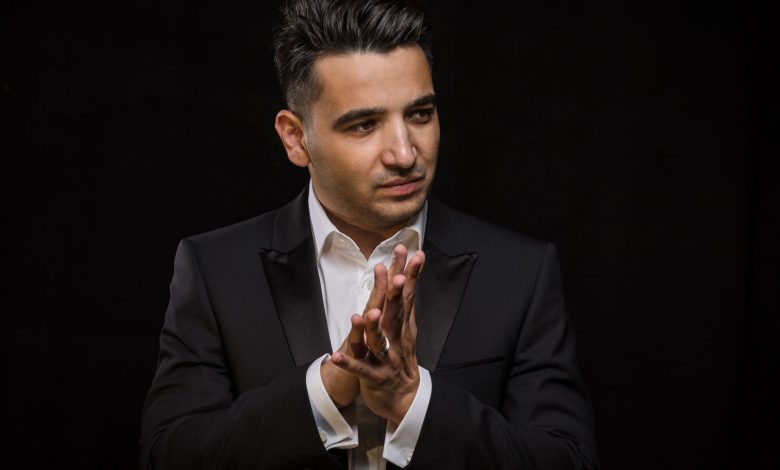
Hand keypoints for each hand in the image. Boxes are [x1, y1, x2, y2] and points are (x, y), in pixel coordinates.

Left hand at [332, 244, 425, 425]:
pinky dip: (347, 363)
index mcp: (402, 326)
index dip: (408, 272)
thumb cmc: (400, 359)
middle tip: (396, 274)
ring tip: (366, 314)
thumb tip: (407, 277)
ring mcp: (386, 358)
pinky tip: (335, 356)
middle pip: (396, 313)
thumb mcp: (405, 330)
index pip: (406, 294)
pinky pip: (359, 368)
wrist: (403, 399)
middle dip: (395, 292)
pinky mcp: (373, 376)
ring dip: (372, 328)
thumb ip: (403, 305)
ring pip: (378, 341)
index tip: (411, 250)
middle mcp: (397, 339)